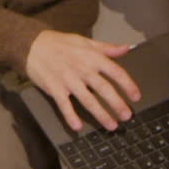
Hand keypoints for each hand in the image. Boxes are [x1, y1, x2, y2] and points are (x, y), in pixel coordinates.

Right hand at [26, 30, 140, 131]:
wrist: (32, 45)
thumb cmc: (59, 43)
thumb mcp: (85, 41)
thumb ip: (106, 48)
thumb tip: (126, 48)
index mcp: (92, 57)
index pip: (116, 72)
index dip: (128, 85)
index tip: (136, 97)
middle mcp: (82, 69)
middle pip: (104, 89)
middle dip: (117, 104)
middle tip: (127, 116)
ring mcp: (68, 79)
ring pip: (88, 100)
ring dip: (100, 114)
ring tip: (111, 125)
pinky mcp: (55, 88)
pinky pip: (64, 105)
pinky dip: (70, 116)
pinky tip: (77, 127)